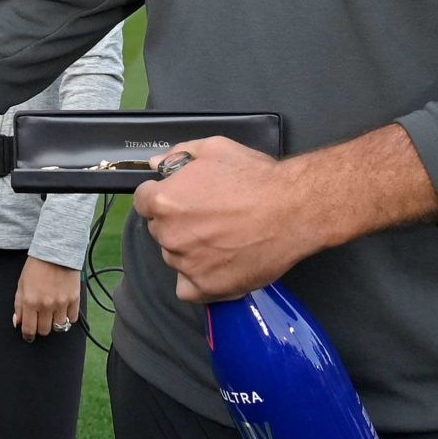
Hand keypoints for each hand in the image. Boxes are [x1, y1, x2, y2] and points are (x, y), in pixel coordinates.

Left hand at [12, 256, 80, 341]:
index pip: (29, 329)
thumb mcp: (21, 285)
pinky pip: (72, 319)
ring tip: (53, 314)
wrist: (56, 252)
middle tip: (41, 320)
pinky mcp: (74, 299)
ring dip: (55, 323)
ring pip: (59, 327)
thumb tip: (18, 322)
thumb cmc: (36, 267)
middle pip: (44, 330)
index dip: (28, 336)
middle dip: (41, 328)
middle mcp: (46, 305)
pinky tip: (63, 309)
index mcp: (30, 301)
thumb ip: (19, 305)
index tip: (29, 336)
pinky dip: (68, 317)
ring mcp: (61, 303)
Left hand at [133, 137, 324, 303]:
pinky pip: (188, 290)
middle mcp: (169, 234)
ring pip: (175, 257)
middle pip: (160, 230)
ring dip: (189, 250)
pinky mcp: (207, 287)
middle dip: (177, 222)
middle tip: (210, 216)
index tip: (181, 198)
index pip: (144, 201)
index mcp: (164, 200)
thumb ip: (179, 155)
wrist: (294, 209)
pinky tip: (215, 266)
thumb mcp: (214, 148)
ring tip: (222, 238)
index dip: (163, 196)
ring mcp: (187, 264)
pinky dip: (197, 281)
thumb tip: (158, 163)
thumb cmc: (257, 178)